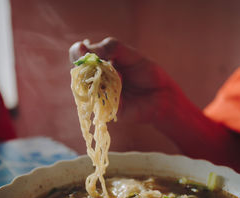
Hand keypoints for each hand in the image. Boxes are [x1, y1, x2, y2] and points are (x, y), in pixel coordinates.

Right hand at [69, 37, 184, 123]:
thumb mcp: (130, 54)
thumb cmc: (146, 73)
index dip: (77, 52)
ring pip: (85, 87)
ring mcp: (99, 95)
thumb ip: (110, 47)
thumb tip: (86, 46)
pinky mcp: (105, 109)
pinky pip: (98, 101)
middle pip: (77, 72)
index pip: (79, 55)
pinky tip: (117, 89)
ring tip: (114, 75)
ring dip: (95, 79)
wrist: (162, 94)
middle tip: (89, 59)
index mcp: (99, 64)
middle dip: (82, 65)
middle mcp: (95, 79)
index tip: (82, 48)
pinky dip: (105, 93)